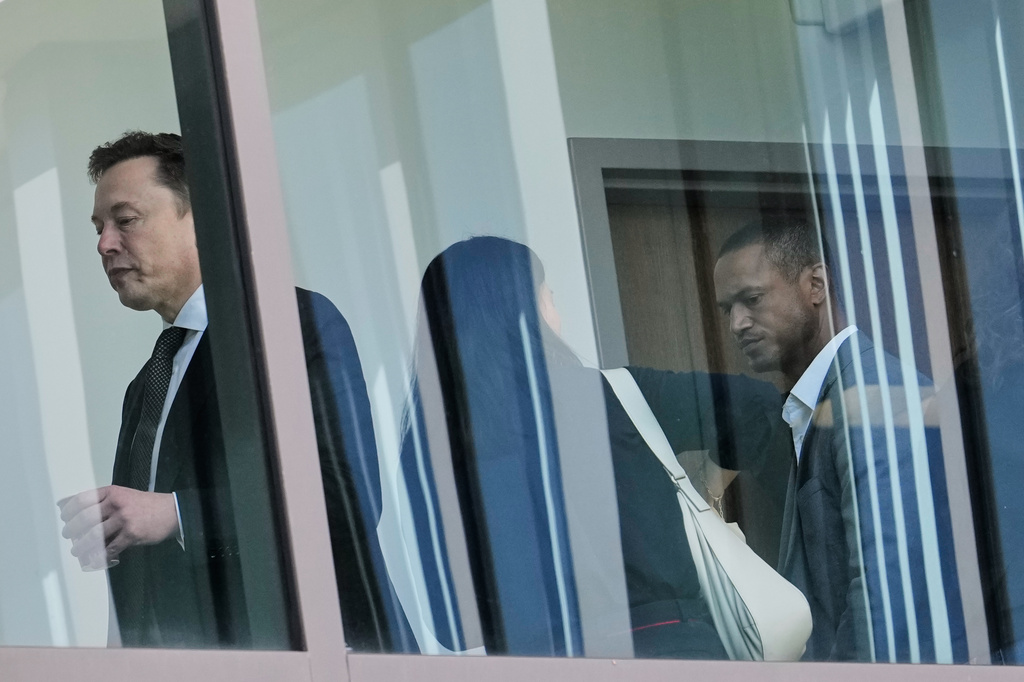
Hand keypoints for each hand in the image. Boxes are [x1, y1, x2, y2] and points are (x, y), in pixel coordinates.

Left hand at [58, 486, 177, 564]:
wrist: (172, 511)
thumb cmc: (147, 505)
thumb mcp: (125, 495)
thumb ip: (105, 502)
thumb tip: (80, 513)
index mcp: (113, 492)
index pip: (83, 499)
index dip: (69, 510)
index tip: (64, 517)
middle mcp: (117, 504)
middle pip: (85, 519)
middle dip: (72, 530)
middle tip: (68, 535)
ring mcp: (124, 519)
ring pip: (95, 535)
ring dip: (82, 546)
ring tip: (77, 550)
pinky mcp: (132, 534)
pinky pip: (110, 548)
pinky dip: (100, 555)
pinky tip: (95, 558)